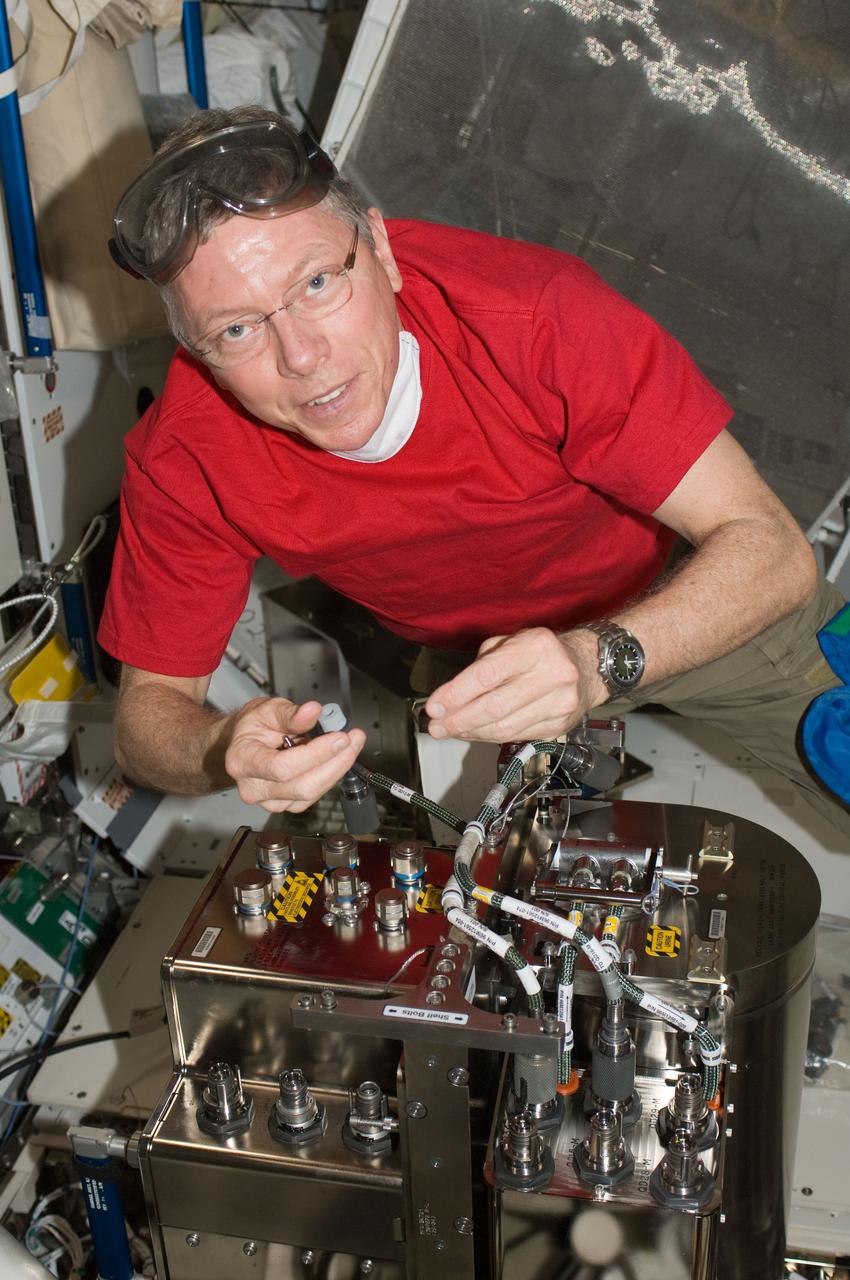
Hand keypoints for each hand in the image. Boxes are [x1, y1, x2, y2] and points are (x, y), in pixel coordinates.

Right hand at [224, 697, 365, 812]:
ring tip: (349, 744)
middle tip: (353, 739)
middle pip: (303, 787)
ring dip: (337, 768)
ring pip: (312, 794)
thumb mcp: (266, 710)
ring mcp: (270, 801)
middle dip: (335, 763)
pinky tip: (337, 757)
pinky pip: (315, 795)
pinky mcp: (286, 804)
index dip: (316, 754)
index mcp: (243, 762)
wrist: (243, 743)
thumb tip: (312, 711)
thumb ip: (290, 713)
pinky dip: (330, 775)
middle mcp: (254, 788)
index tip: (339, 737)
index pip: (283, 767)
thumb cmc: (252, 727)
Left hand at [424, 628, 604, 742]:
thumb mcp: (512, 641)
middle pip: (494, 706)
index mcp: (536, 647)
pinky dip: (490, 737)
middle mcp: (552, 674)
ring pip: (504, 727)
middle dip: (459, 720)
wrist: (589, 666)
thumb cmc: (542, 652)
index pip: (487, 675)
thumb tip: (449, 698)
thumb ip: (482, 664)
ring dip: (471, 732)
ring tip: (451, 731)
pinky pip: (516, 736)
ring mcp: (559, 703)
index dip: (456, 694)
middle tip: (436, 727)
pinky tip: (474, 733)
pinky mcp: (559, 725)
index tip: (434, 707)